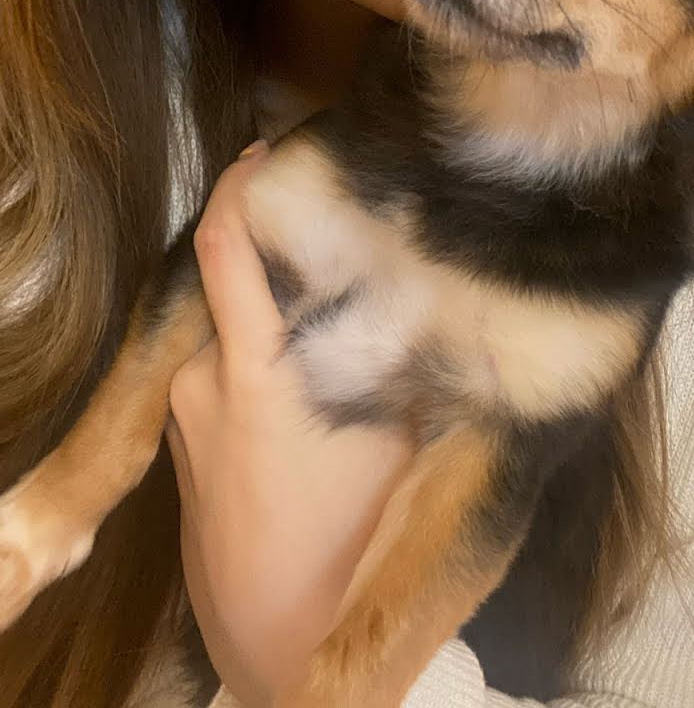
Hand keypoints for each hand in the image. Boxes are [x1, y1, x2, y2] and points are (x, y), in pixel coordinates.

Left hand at [166, 144, 413, 706]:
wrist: (271, 629)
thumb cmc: (341, 535)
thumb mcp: (393, 438)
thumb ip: (392, 360)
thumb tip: (419, 298)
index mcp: (254, 367)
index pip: (225, 248)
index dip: (240, 187)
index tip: (268, 153)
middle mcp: (204, 376)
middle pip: (234, 284)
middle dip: (280, 263)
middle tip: (335, 252)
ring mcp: (187, 408)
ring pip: (234, 333)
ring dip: (274, 322)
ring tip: (333, 339)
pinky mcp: (184, 436)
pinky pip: (223, 371)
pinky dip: (258, 361)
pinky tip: (303, 393)